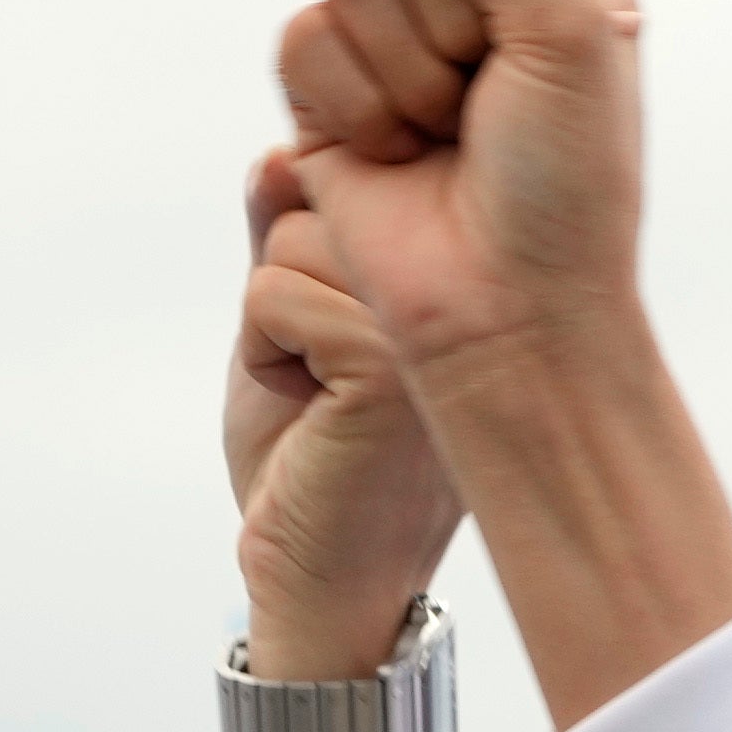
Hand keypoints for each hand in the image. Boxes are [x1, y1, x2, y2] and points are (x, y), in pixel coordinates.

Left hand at [223, 150, 459, 679]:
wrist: (320, 577)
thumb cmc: (310, 459)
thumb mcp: (294, 321)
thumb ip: (291, 232)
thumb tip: (281, 153)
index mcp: (462, 280)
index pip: (358, 182)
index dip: (314, 248)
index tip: (339, 336)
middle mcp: (470, 294)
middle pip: (326, 201)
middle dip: (287, 283)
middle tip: (324, 377)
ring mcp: (437, 328)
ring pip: (296, 241)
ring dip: (272, 324)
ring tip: (321, 397)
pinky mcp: (389, 364)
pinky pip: (273, 294)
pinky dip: (261, 355)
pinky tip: (311, 416)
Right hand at [272, 0, 648, 392]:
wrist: (511, 311)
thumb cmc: (566, 182)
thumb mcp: (566, 25)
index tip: (536, 28)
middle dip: (453, 23)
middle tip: (490, 106)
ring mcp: (394, 40)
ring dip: (406, 73)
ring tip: (447, 138)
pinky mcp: (328, 95)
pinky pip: (301, 40)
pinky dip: (354, 106)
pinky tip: (397, 159)